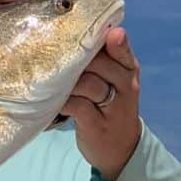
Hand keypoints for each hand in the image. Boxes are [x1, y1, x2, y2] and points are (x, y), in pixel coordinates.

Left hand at [63, 27, 141, 180]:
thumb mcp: (115, 80)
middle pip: (99, 62)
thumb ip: (102, 57)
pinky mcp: (97, 125)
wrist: (121, 150)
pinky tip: (53, 99)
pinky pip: (77, 105)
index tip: (96, 30)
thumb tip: (72, 30)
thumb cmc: (110, 106)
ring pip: (87, 83)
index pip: (121, 47)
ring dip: (66, 80)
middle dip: (75, 59)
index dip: (109, 38)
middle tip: (54, 57)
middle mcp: (126, 86)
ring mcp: (114, 107)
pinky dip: (62, 100)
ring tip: (51, 80)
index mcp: (129, 70)